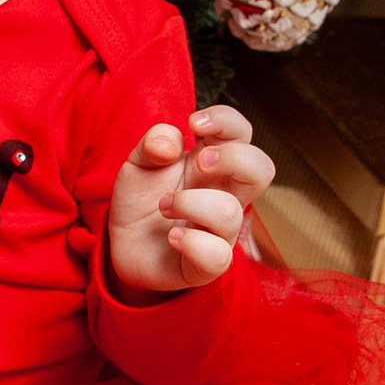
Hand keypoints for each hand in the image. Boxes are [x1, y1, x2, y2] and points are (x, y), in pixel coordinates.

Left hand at [107, 103, 274, 294]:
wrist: (122, 245)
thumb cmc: (142, 200)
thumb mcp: (139, 163)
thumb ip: (152, 144)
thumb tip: (171, 143)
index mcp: (212, 163)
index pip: (240, 133)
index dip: (226, 121)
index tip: (194, 123)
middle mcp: (224, 194)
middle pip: (262, 168)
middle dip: (233, 158)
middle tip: (199, 162)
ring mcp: (220, 230)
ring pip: (230, 212)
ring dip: (190, 203)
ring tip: (163, 205)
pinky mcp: (208, 264)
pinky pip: (218, 255)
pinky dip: (191, 243)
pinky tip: (171, 238)